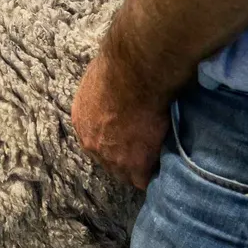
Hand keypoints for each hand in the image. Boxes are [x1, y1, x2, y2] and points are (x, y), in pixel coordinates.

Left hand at [71, 51, 169, 190]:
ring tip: (158, 161)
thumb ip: (102, 94)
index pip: (95, 141)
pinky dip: (155, 174)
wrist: (135, 75)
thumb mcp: (99, 78)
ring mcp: (112, 158)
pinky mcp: (136, 165)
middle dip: (125, 159)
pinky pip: (145, 180)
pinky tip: (166, 166)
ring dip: (141, 169)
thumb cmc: (119, 67)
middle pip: (108, 162)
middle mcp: (91, 143)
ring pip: (127, 175)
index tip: (127, 140)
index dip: (113, 143)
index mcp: (81, 121)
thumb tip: (113, 93)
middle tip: (144, 152)